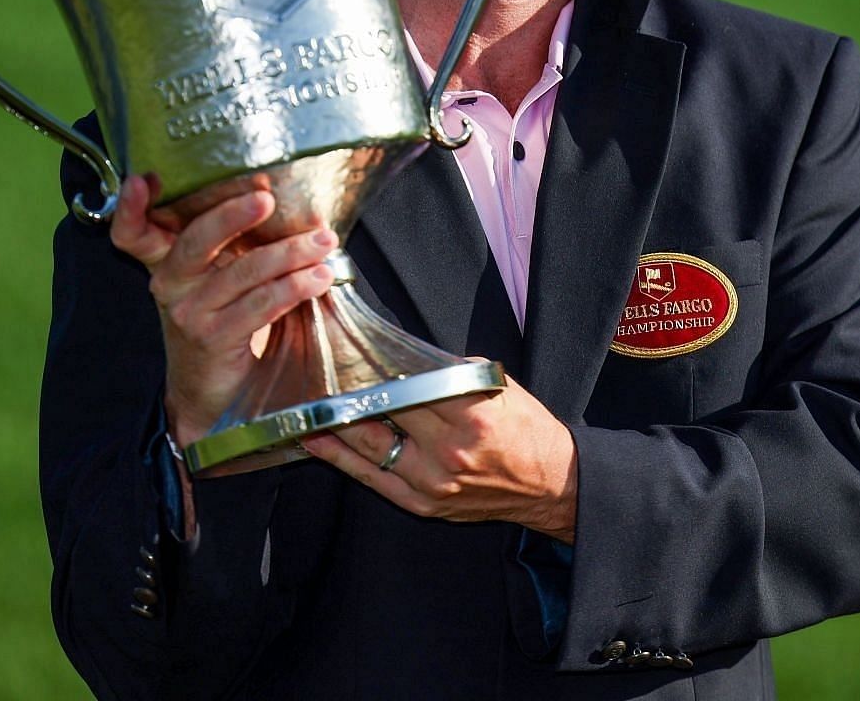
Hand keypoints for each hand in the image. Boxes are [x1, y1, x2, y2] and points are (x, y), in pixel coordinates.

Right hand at [109, 175, 338, 446]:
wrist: (215, 392)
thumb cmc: (227, 322)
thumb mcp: (223, 277)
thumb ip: (240, 243)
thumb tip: (300, 208)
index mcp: (167, 261)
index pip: (132, 233)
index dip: (131, 208)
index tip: (143, 180)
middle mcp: (170, 284)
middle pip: (196, 241)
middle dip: (232, 215)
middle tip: (267, 199)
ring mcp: (188, 313)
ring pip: (242, 272)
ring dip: (290, 254)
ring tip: (324, 242)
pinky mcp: (213, 339)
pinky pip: (260, 305)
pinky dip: (294, 287)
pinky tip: (318, 278)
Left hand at [301, 373, 578, 543]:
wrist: (552, 483)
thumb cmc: (527, 429)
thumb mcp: (497, 385)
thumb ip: (452, 371)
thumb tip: (406, 356)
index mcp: (470, 414)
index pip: (407, 386)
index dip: (374, 370)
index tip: (351, 355)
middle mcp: (448, 451)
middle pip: (381, 415)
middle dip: (347, 395)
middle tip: (319, 374)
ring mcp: (432, 482)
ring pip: (368, 449)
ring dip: (334, 426)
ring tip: (307, 406)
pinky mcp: (424, 504)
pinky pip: (373, 479)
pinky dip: (342, 459)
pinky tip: (319, 441)